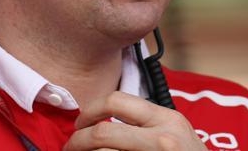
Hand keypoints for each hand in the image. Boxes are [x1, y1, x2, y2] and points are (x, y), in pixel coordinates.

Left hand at [63, 91, 206, 150]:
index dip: (90, 110)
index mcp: (167, 119)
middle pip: (102, 132)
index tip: (81, 122)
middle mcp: (162, 139)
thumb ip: (145, 123)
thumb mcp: (176, 133)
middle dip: (77, 140)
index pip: (116, 101)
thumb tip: (102, 121)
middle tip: (70, 147)